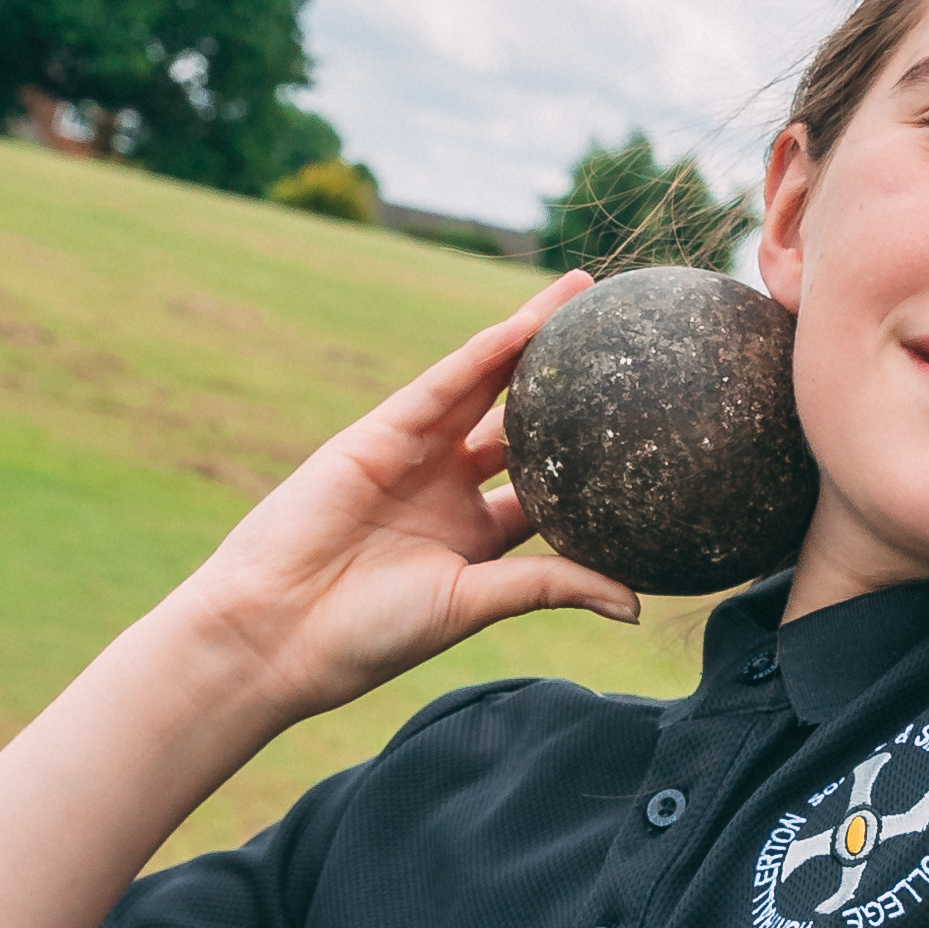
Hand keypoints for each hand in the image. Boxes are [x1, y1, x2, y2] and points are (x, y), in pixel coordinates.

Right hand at [160, 280, 641, 718]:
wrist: (276, 632)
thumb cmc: (368, 634)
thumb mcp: (473, 605)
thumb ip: (551, 587)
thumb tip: (637, 605)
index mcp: (479, 538)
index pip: (551, 488)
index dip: (597, 460)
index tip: (652, 433)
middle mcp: (452, 490)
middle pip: (525, 423)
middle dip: (572, 384)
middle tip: (626, 340)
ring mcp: (416, 457)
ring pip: (485, 387)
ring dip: (529, 338)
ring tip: (582, 294)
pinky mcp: (378, 434)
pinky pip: (441, 387)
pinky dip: (482, 355)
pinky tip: (525, 324)